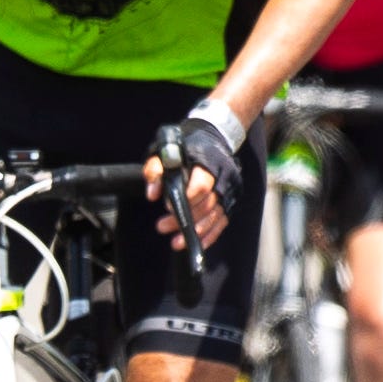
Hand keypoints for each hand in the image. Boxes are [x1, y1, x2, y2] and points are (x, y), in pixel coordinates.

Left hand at [147, 115, 240, 249]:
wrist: (213, 137)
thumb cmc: (185, 145)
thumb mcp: (164, 150)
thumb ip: (155, 170)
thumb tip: (152, 195)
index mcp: (209, 163)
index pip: (202, 185)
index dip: (186, 198)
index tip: (167, 207)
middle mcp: (224, 178)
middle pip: (207, 204)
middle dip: (185, 219)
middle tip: (161, 227)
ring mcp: (229, 191)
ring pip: (216, 215)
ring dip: (196, 231)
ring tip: (176, 242)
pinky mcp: (230, 201)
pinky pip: (223, 221)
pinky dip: (211, 235)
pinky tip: (196, 244)